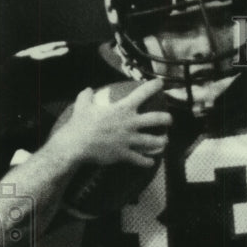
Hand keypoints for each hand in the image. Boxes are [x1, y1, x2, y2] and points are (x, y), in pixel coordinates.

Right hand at [52, 78, 172, 168]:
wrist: (76, 144)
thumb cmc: (79, 124)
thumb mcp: (82, 105)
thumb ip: (87, 96)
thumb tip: (88, 90)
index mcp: (122, 109)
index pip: (141, 93)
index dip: (153, 87)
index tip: (160, 84)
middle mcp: (130, 123)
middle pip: (156, 119)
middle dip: (166, 119)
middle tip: (170, 120)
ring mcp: (129, 139)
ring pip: (153, 141)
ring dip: (162, 142)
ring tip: (165, 141)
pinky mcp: (125, 154)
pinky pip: (140, 159)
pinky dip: (147, 161)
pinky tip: (151, 162)